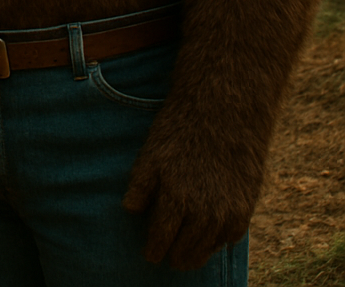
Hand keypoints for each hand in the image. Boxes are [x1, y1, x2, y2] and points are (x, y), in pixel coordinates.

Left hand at [123, 114, 259, 269]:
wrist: (222, 114)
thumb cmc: (179, 130)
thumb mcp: (151, 153)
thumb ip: (139, 185)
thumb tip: (129, 210)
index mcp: (175, 199)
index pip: (161, 239)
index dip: (154, 250)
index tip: (150, 255)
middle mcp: (202, 212)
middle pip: (186, 251)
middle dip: (175, 257)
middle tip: (169, 259)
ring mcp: (226, 212)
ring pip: (208, 248)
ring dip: (196, 255)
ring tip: (187, 258)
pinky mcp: (245, 208)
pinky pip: (229, 238)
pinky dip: (218, 242)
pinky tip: (211, 239)